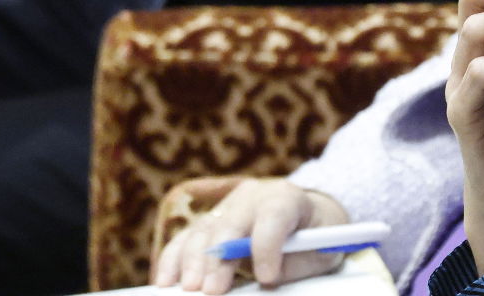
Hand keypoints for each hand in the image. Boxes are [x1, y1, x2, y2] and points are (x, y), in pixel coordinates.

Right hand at [154, 178, 349, 293]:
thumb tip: (262, 283)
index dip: (267, 247)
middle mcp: (253, 196)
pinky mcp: (210, 221)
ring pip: (202, 230)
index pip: (274, 215)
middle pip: (230, 223)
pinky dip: (174, 260)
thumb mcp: (317, 253)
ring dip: (192, 262)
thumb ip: (291, 266)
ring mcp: (228, 206)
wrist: (308, 219)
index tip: (267, 278)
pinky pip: (185, 238)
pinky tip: (166, 280)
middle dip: (220, 259)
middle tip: (214, 290)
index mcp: (286, 197)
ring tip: (189, 288)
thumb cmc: (314, 239)